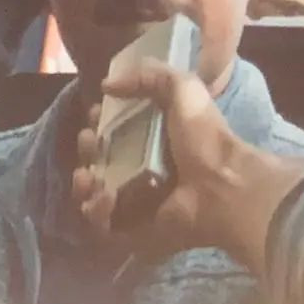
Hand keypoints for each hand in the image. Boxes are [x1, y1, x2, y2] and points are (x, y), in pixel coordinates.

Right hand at [72, 62, 303, 270]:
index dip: (99, 120)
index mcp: (153, 137)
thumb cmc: (203, 136)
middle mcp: (142, 167)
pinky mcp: (133, 228)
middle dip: (87, 149)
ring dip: (83, 182)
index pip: (114, 129)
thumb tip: (106, 84)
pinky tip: (106, 197)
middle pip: (99, 160)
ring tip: (87, 175)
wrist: (220, 184)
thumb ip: (148, 75)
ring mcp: (136, 200)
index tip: (95, 113)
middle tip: (90, 141)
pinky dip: (98, 210)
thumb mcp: (183, 89)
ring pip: (94, 192)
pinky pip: (104, 223)